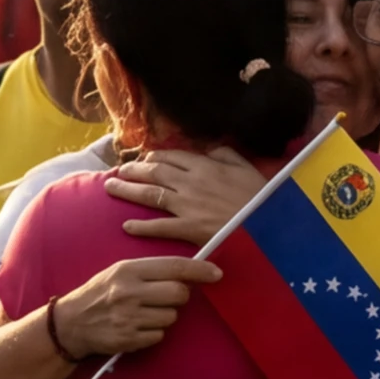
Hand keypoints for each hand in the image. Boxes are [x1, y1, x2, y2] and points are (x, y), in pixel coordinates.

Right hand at [51, 256, 221, 360]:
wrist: (71, 323)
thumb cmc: (100, 293)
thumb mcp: (119, 272)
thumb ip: (150, 271)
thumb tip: (187, 273)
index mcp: (129, 270)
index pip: (174, 267)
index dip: (200, 270)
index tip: (217, 273)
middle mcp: (129, 292)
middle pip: (178, 294)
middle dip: (179, 297)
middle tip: (165, 297)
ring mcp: (129, 318)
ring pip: (171, 317)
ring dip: (164, 316)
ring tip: (144, 313)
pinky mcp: (128, 339)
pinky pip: (159, 336)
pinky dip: (153, 333)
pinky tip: (137, 327)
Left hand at [103, 148, 259, 245]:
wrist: (269, 225)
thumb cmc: (261, 197)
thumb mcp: (246, 167)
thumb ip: (225, 154)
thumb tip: (208, 149)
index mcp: (206, 165)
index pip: (172, 156)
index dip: (154, 156)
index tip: (143, 158)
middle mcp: (192, 182)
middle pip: (155, 172)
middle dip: (133, 170)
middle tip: (118, 170)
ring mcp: (189, 206)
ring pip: (151, 194)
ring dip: (128, 190)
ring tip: (111, 188)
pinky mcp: (190, 229)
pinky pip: (161, 226)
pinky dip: (142, 226)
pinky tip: (127, 226)